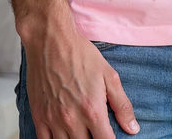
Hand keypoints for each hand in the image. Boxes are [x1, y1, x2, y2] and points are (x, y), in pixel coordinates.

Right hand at [23, 22, 138, 137]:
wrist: (51, 42)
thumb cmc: (81, 55)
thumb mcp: (109, 76)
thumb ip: (122, 105)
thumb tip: (133, 129)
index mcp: (92, 110)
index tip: (111, 136)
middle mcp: (72, 120)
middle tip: (96, 129)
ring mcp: (53, 120)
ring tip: (82, 131)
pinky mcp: (38, 117)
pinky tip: (64, 134)